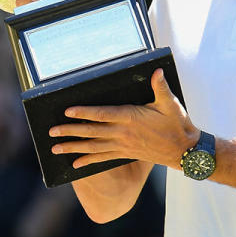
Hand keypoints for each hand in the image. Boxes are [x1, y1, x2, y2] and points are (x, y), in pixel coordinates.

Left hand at [48, 69, 198, 169]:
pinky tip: (75, 164)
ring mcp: (123, 146)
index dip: (84, 112)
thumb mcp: (170, 104)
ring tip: (55, 149)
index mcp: (131, 118)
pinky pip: (103, 159)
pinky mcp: (125, 154)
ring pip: (93, 147)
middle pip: (92, 132)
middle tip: (51, 132)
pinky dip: (88, 161)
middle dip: (70, 132)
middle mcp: (123, 133)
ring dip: (73, 148)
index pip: (102, 114)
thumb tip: (157, 72)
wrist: (184, 150)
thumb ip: (160, 87)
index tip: (67, 111)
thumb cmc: (177, 124)